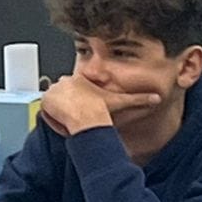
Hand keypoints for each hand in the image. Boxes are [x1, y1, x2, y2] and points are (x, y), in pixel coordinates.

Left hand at [39, 73, 159, 135]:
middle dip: (70, 107)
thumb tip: (157, 98)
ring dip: (61, 113)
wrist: (86, 117)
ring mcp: (53, 90)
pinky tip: (64, 122)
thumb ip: (139, 99)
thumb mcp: (121, 101)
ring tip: (73, 121)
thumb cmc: (102, 109)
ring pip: (56, 105)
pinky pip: (47, 112)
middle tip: (79, 118)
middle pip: (64, 97)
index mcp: (79, 78)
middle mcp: (64, 82)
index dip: (81, 103)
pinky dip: (53, 118)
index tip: (86, 110)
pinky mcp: (45, 100)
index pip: (76, 90)